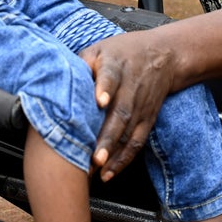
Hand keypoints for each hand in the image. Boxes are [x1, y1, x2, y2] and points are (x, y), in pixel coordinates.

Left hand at [80, 30, 175, 181]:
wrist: (164, 55)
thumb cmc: (123, 52)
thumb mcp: (101, 48)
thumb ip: (82, 63)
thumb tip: (57, 77)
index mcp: (116, 66)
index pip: (111, 76)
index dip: (105, 88)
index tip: (99, 101)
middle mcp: (131, 88)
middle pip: (120, 113)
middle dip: (108, 137)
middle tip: (94, 157)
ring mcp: (141, 106)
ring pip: (130, 133)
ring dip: (114, 154)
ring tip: (99, 170)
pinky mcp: (148, 119)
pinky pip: (137, 142)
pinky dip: (124, 159)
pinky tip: (109, 173)